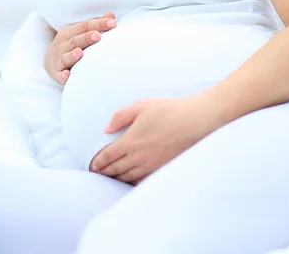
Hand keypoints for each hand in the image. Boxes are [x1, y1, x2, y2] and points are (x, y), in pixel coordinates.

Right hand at [44, 13, 116, 84]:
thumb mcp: (79, 33)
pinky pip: (60, 75)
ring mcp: (59, 59)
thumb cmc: (70, 44)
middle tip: (98, 35)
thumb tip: (112, 16)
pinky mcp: (57, 74)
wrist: (49, 61)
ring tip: (80, 52)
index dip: (98, 24)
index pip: (84, 26)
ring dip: (72, 55)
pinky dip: (63, 75)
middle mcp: (62, 45)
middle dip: (86, 38)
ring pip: (66, 57)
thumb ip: (95, 25)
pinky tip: (67, 75)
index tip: (112, 23)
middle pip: (75, 40)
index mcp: (69, 32)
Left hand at [89, 96, 214, 184]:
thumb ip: (121, 117)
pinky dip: (133, 182)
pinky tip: (131, 181)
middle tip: (98, 174)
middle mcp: (138, 156)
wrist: (195, 122)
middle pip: (116, 169)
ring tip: (111, 178)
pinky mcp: (162, 168)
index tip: (93, 165)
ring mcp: (151, 165)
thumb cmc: (168, 111)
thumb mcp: (141, 106)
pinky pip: (143, 180)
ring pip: (128, 176)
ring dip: (117, 178)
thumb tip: (106, 130)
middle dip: (105, 172)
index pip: (108, 155)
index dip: (98, 162)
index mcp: (131, 140)